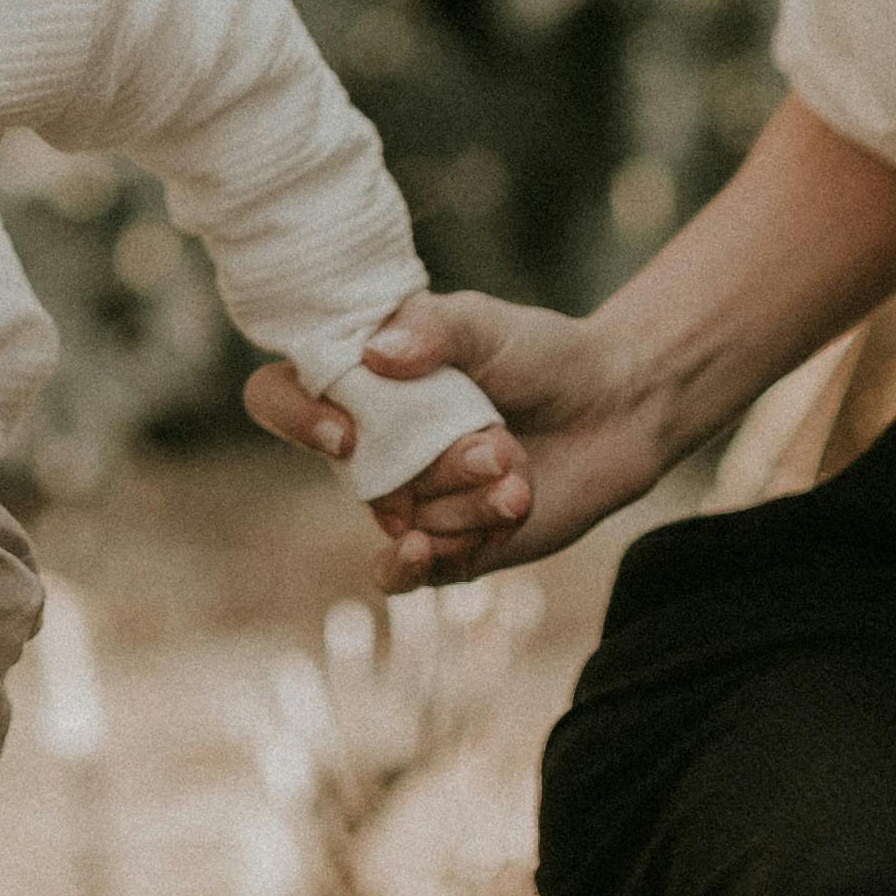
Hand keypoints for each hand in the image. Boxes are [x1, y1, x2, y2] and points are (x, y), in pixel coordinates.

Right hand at [250, 292, 669, 588]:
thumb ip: (433, 327)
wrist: (615, 410)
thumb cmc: (541, 354)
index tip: (344, 431)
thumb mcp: (485, 323)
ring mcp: (408, 499)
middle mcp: (374, 445)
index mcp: (362, 382)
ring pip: (401, 521)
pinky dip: (414, 565)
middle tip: (497, 449)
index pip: (280, 397)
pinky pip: (408, 572)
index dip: (292, 416)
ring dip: (465, 503)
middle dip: (431, 468)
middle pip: (358, 474)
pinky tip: (428, 550)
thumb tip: (374, 354)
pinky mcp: (447, 547)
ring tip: (518, 477)